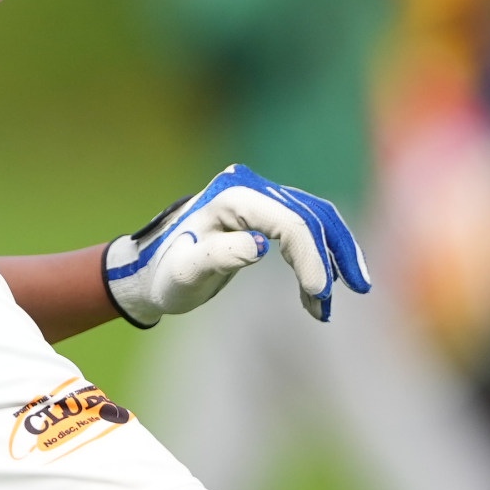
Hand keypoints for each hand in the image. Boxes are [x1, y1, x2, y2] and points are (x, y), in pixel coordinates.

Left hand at [101, 163, 371, 327]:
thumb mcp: (186, 272)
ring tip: (333, 301)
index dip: (311, 257)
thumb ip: (219, 256)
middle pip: (309, 215)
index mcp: (230, 197)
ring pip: (314, 218)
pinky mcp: (265, 211)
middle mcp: (248, 188)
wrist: (152, 270)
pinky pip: (304, 227)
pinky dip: (318, 257)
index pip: (288, 222)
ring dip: (332, 257)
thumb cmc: (166, 274)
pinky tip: (317, 294)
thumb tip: (260, 244)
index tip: (319, 295)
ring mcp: (258, 196)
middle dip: (331, 257)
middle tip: (338, 300)